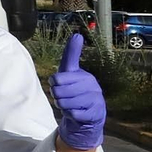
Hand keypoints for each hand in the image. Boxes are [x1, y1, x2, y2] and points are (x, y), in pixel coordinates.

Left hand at [51, 34, 105, 150]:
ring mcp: (95, 99)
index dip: (55, 81)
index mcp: (83, 75)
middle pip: (58, 91)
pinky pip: (73, 114)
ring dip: (62, 105)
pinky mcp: (95, 113)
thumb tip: (77, 35)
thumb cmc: (74, 91)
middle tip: (63, 96)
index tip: (57, 81)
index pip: (61, 76)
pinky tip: (76, 112)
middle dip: (56, 95)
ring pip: (64, 103)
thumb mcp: (69, 73)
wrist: (88, 116)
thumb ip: (71, 55)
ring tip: (69, 104)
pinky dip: (70, 114)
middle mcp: (92, 85)